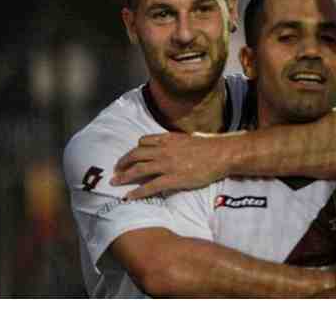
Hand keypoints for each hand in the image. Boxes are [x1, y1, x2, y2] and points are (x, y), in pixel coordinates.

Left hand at [110, 132, 231, 198]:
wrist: (221, 154)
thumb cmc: (210, 145)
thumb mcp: (189, 137)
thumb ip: (177, 141)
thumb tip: (175, 145)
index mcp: (167, 139)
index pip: (143, 142)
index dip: (134, 149)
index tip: (130, 156)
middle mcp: (163, 150)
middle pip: (135, 155)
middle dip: (123, 162)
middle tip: (116, 169)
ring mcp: (166, 165)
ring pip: (138, 170)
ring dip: (124, 176)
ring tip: (115, 182)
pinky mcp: (172, 179)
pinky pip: (149, 186)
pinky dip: (137, 192)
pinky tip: (128, 197)